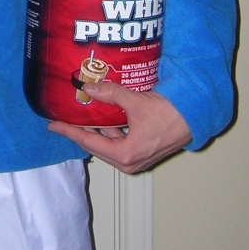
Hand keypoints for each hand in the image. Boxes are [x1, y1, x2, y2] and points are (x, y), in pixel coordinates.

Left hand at [47, 80, 192, 173]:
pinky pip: (118, 144)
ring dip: (95, 132)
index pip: (88, 142)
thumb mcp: (136, 101)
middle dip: (80, 132)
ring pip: (107, 145)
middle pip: (96, 146)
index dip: (68, 132)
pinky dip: (109, 132)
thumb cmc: (170, 114)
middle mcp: (129, 163)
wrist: (195, 117)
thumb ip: (110, 94)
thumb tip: (88, 86)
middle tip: (65, 118)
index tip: (52, 125)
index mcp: (125, 155)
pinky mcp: (143, 153)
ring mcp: (137, 160)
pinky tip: (102, 119)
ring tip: (81, 116)